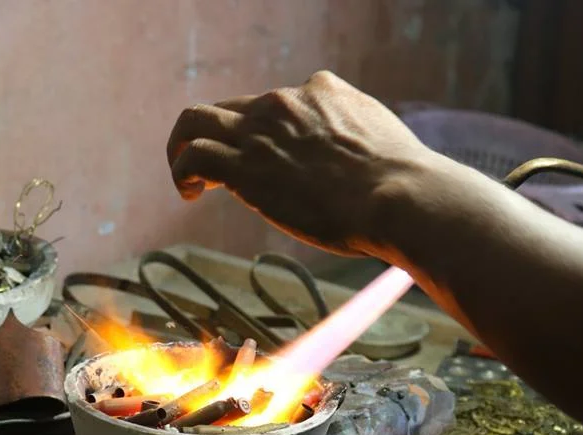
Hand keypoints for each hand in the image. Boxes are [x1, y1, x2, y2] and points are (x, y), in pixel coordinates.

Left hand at [166, 70, 434, 255]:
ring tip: (187, 178)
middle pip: (232, 107)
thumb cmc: (401, 185)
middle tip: (217, 169)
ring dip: (184, 145)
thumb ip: (358, 140)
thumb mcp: (382, 142)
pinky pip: (192, 154)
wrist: (398, 196)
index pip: (276, 103)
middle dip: (221, 136)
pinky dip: (181, 169)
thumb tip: (360, 164)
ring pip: (197, 120)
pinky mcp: (244, 165)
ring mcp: (261, 131)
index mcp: (320, 91)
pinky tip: (189, 193)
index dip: (264, 133)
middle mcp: (285, 102)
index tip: (268, 163)